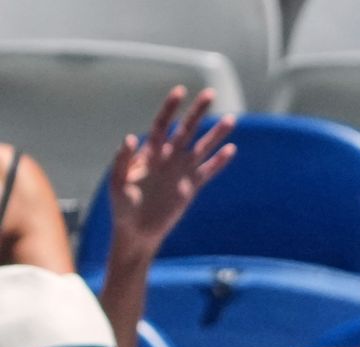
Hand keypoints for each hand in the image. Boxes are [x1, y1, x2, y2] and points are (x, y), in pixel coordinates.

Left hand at [108, 87, 236, 253]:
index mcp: (149, 154)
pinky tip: (230, 150)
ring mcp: (181, 172)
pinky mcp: (191, 188)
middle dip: (198, 112)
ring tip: (230, 120)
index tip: (180, 91)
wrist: (137, 231)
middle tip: (211, 94)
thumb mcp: (117, 183)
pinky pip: (208, 172)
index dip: (170, 109)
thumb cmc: (122, 207)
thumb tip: (131, 138)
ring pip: (201, 148)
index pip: (161, 125)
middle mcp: (167, 159)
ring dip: (215, 134)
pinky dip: (219, 162)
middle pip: (186, 130)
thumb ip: (123, 160)